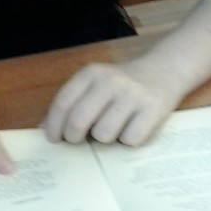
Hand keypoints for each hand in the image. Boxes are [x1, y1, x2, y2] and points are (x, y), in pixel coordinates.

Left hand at [42, 62, 184, 145]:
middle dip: (74, 137)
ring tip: (112, 129)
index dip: (54, 125)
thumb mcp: (95, 84)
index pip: (63, 102)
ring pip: (104, 134)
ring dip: (105, 139)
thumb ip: (71, 102)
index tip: (53, 139)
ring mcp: (133, 95)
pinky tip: (132, 129)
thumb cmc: (122, 84)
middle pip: (79, 120)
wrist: (166, 69)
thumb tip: (44, 128)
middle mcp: (111, 81)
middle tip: (78, 141)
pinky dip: (128, 141)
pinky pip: (130, 140)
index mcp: (92, 73)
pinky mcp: (153, 109)